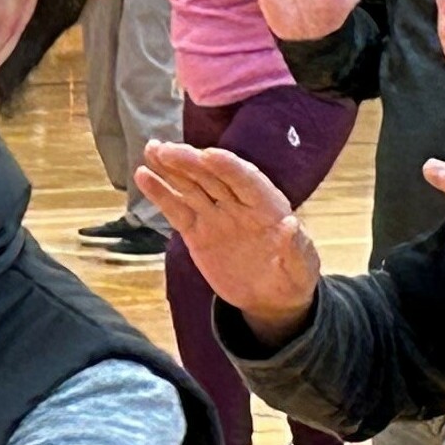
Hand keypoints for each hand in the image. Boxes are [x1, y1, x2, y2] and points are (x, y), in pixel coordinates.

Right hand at [133, 141, 324, 337]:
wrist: (271, 295)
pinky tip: (144, 176)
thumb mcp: (301, 267)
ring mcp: (216, 215)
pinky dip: (160, 194)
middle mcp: (239, 203)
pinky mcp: (197, 231)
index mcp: (268, 206)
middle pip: (213, 176)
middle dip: (190, 161)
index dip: (229, 167)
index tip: (208, 154)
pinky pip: (177, 210)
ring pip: (191, 186)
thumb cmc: (293, 277)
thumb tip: (290, 225)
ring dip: (170, 168)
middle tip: (166, 149)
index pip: (247, 180)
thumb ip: (295, 248)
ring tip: (150, 149)